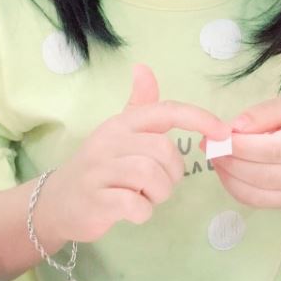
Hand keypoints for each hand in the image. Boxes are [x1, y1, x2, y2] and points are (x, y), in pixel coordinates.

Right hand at [35, 65, 230, 244]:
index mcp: (121, 124)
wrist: (58, 202)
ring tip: (144, 197)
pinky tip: (133, 211)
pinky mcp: (96, 200)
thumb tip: (143, 68)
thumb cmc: (99, 168)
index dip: (198, 119)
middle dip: (172, 173)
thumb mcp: (118, 133)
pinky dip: (143, 212)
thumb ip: (138, 106)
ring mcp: (100, 170)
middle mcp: (109, 141)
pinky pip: (136, 205)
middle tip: (158, 185)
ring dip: (158, 194)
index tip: (222, 132)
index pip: (165, 111)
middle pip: (163, 151)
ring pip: (151, 176)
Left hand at [211, 96, 280, 209]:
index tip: (215, 136)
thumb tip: (233, 129)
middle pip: (262, 174)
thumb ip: (263, 113)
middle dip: (229, 161)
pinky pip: (257, 202)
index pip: (271, 149)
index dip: (239, 146)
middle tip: (207, 146)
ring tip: (214, 157)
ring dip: (228, 176)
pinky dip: (235, 188)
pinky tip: (226, 171)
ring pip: (257, 193)